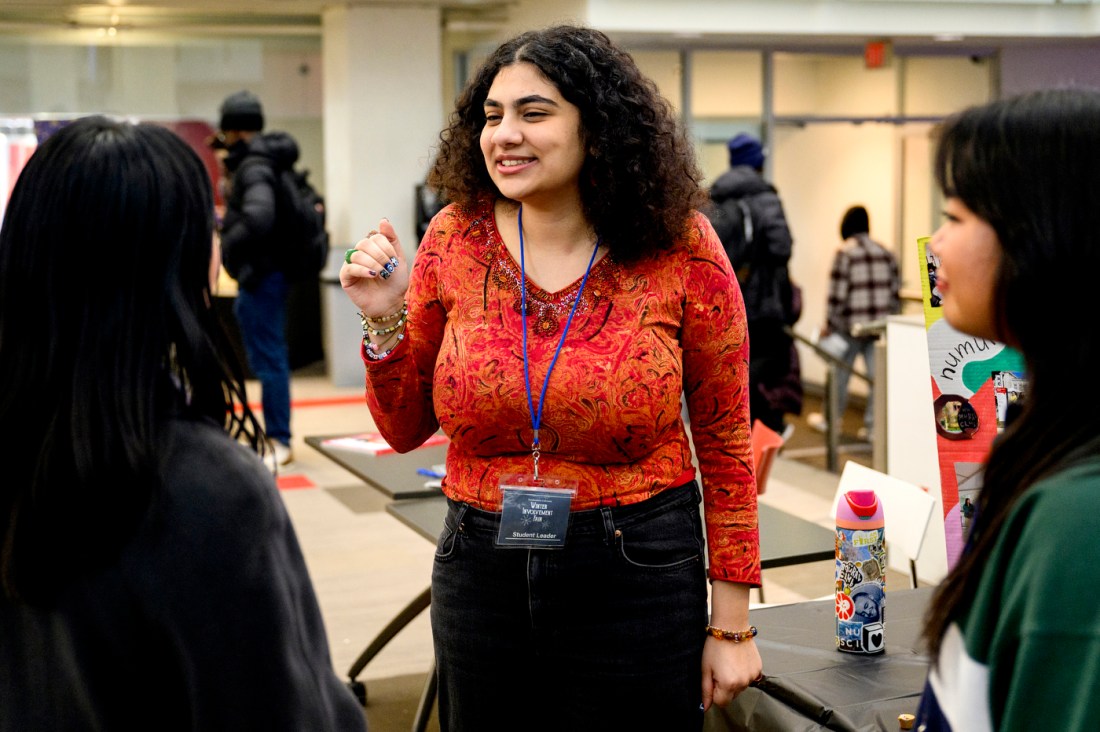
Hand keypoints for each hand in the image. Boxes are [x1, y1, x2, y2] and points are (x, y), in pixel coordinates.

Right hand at [340, 218, 408, 316]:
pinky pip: (350, 267)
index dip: (386, 247)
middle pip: (364, 243)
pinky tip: (372, 275)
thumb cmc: (395, 283)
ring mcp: (352, 265)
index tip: (394, 259)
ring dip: (373, 263)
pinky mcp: (346, 277)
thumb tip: (383, 220)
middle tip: (388, 267)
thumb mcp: (398, 259)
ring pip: (357, 255)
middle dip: (379, 255)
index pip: (375, 237)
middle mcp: (361, 254)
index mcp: (373, 248)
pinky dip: (362, 270)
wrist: (391, 303)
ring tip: (382, 273)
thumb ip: (392, 239)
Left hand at [701, 580, 762, 711]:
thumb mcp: (705, 668)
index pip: (721, 703)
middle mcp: (743, 683)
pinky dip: (743, 673)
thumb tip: (705, 707)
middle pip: (732, 696)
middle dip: (724, 687)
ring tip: (729, 662)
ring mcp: (752, 676)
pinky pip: (749, 678)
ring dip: (735, 680)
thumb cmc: (715, 645)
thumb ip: (706, 690)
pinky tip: (738, 660)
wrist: (731, 626)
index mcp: (729, 684)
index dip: (715, 692)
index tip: (713, 678)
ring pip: (741, 687)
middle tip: (720, 668)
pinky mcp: (759, 668)